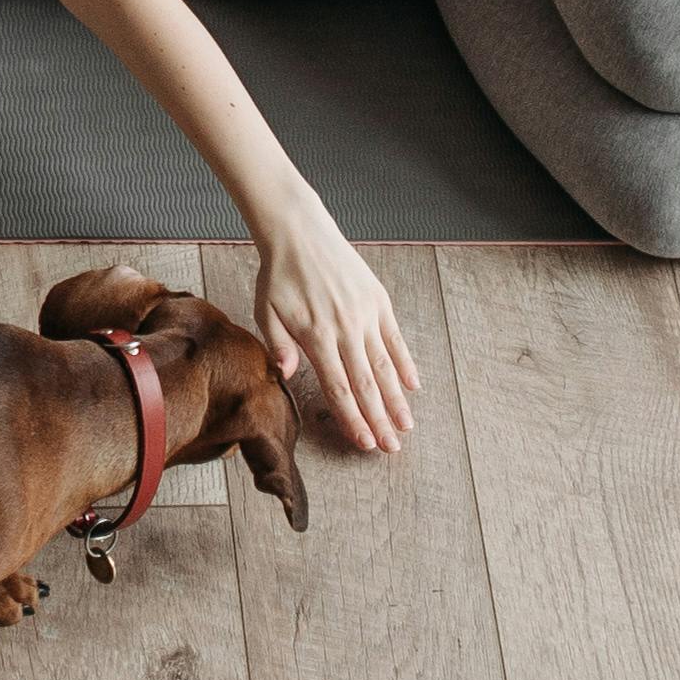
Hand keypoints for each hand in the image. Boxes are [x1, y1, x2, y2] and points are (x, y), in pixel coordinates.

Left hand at [250, 204, 416, 454]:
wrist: (300, 231)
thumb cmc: (278, 275)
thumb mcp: (266, 311)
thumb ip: (279, 345)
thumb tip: (288, 376)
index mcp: (317, 336)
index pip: (339, 387)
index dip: (353, 418)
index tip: (365, 443)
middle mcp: (346, 328)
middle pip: (367, 384)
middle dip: (380, 420)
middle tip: (392, 448)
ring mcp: (366, 314)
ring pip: (385, 365)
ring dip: (397, 399)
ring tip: (406, 426)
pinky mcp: (378, 300)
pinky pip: (395, 338)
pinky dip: (405, 363)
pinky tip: (413, 385)